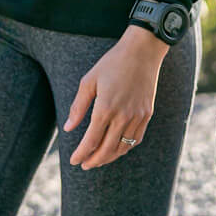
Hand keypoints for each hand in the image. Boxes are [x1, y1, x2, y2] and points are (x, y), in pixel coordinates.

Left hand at [64, 26, 168, 169]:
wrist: (143, 50)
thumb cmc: (113, 63)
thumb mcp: (89, 80)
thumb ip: (78, 106)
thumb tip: (68, 128)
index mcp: (105, 108)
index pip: (90, 142)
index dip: (81, 154)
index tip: (74, 160)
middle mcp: (122, 116)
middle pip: (106, 150)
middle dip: (93, 161)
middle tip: (84, 165)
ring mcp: (137, 116)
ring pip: (122, 147)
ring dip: (109, 157)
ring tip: (99, 159)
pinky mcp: (147, 113)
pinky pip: (136, 138)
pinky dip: (126, 147)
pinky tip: (118, 147)